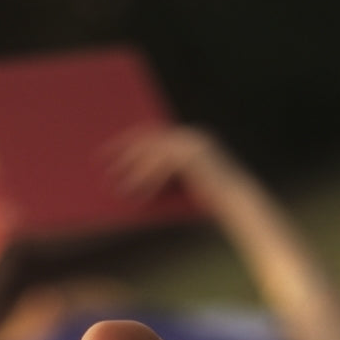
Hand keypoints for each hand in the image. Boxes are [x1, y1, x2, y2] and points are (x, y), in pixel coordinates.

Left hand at [103, 125, 234, 203]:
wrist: (239, 207)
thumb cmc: (206, 202)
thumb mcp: (177, 186)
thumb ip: (158, 178)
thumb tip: (124, 183)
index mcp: (187, 137)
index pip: (151, 132)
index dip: (126, 141)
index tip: (105, 152)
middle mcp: (192, 134)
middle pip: (149, 135)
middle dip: (123, 148)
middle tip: (100, 160)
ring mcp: (197, 143)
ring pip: (156, 149)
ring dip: (133, 165)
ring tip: (114, 181)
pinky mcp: (198, 158)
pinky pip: (166, 164)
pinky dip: (149, 178)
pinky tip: (135, 191)